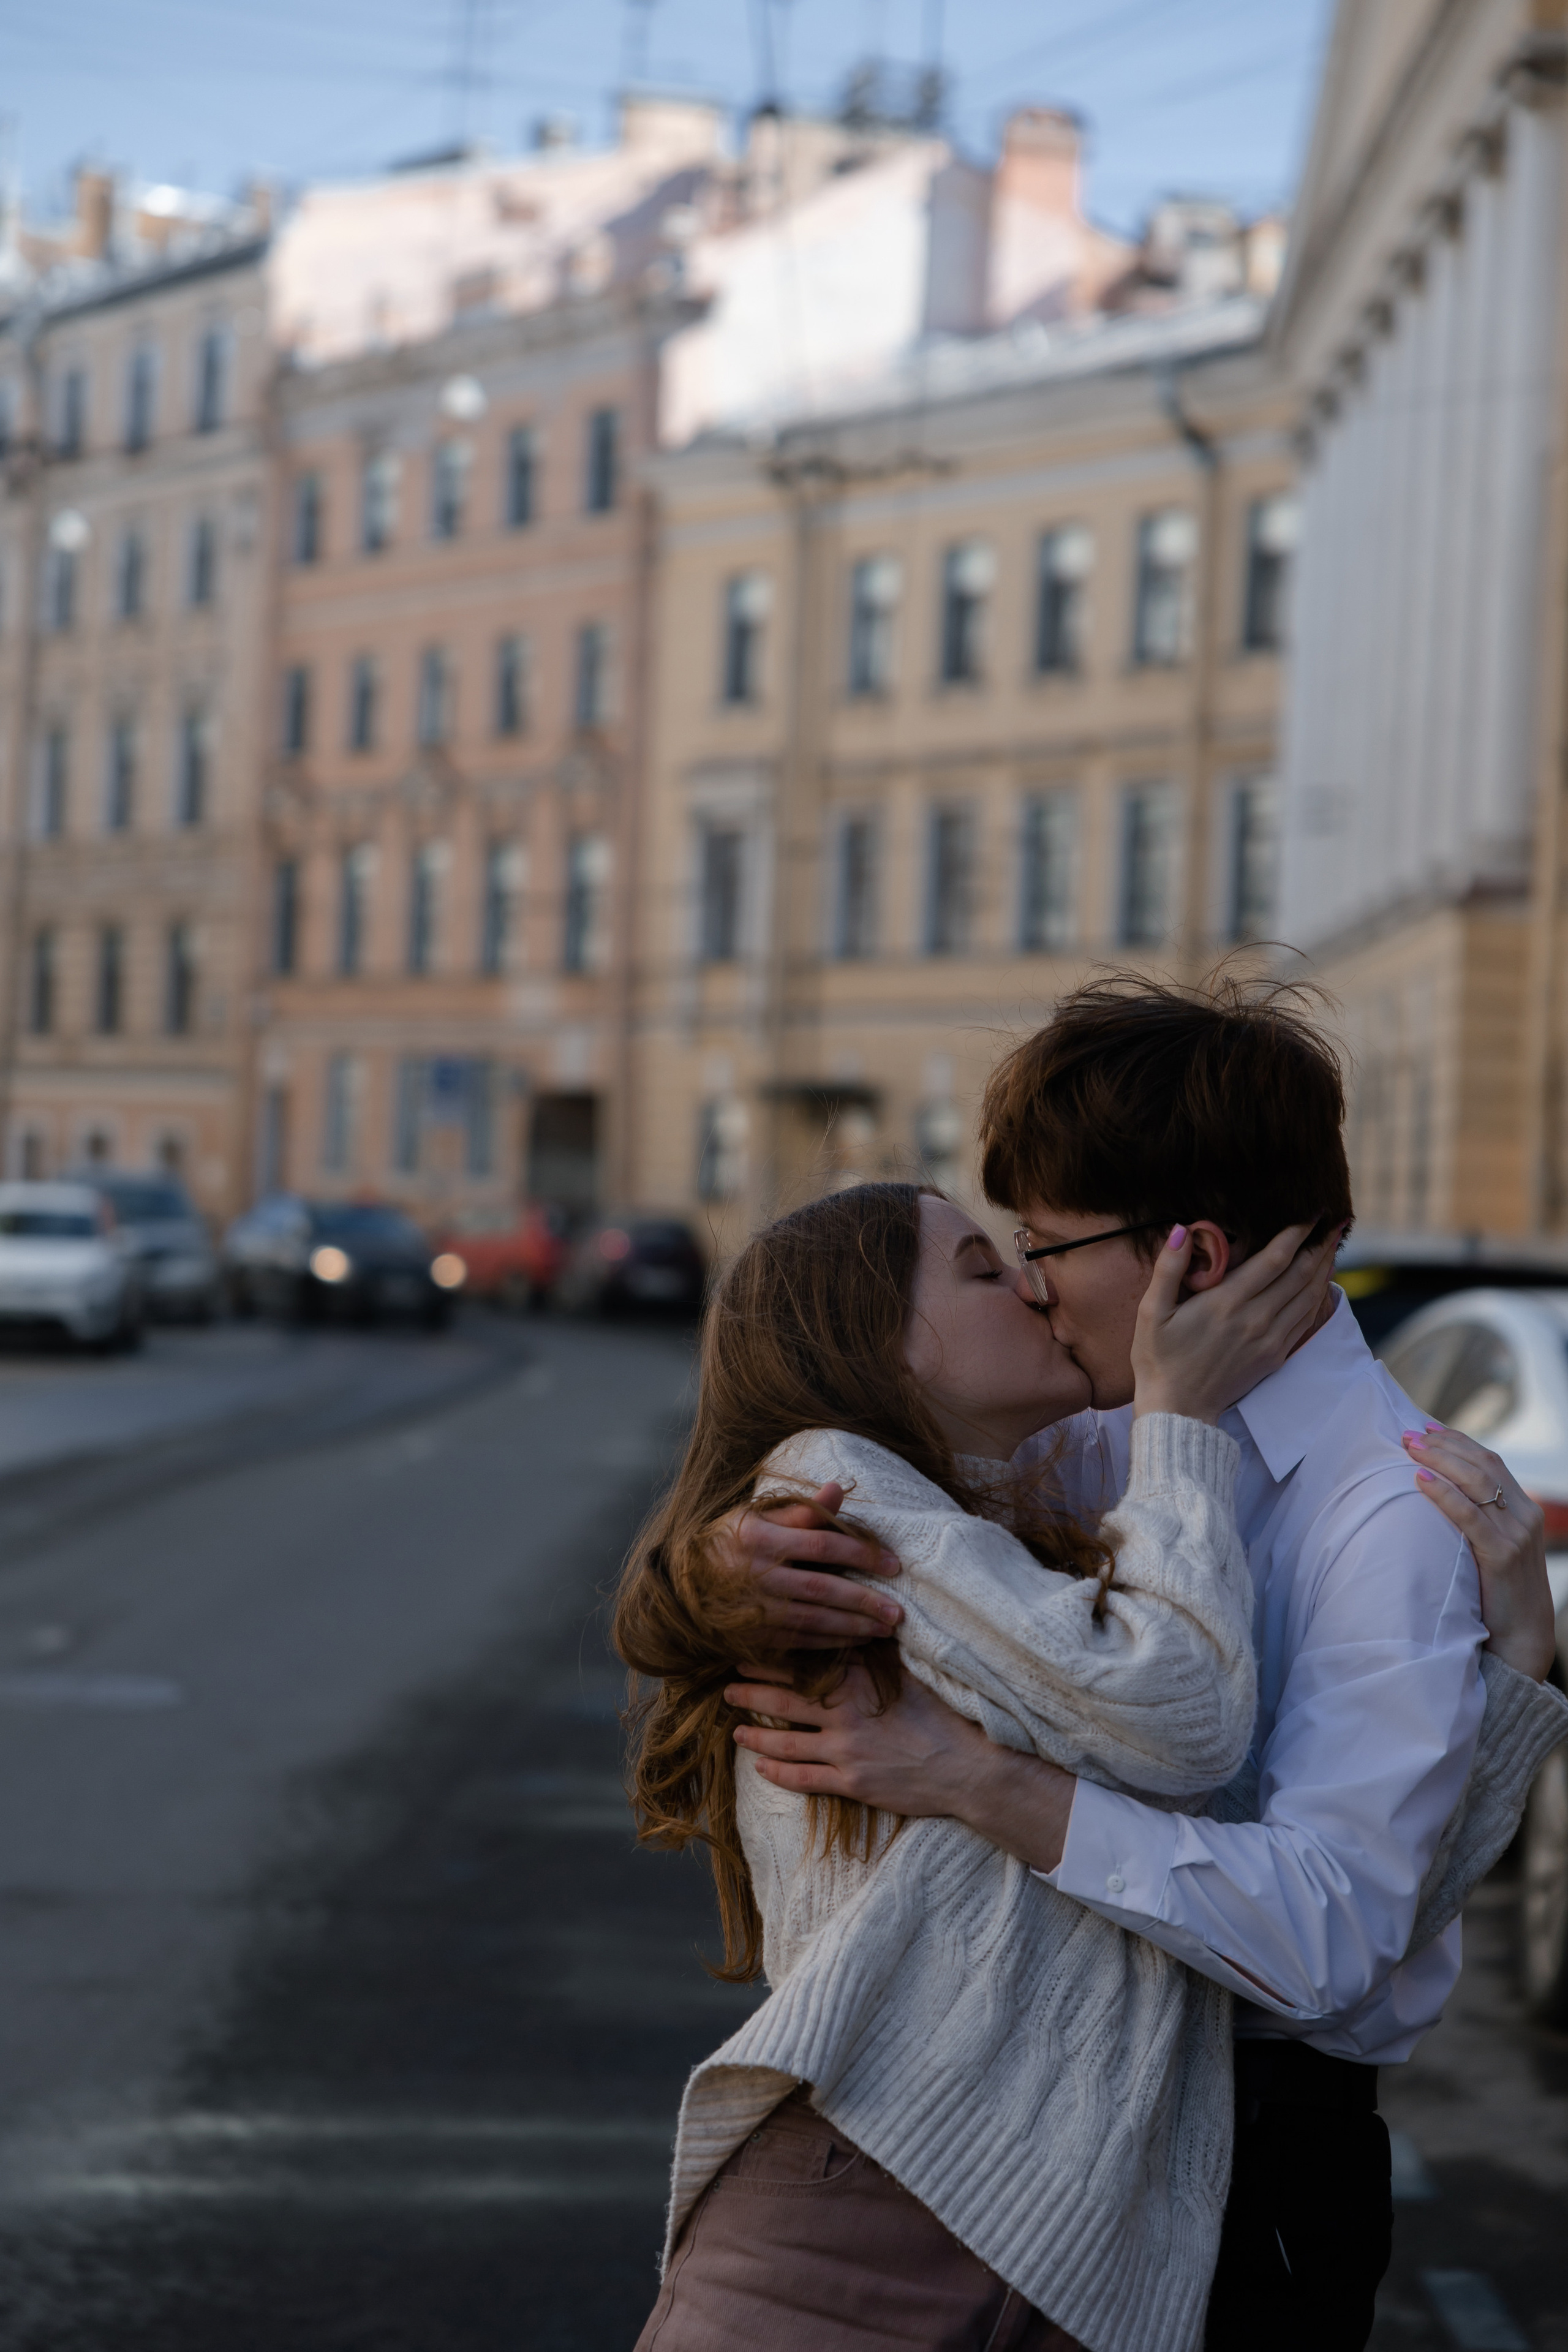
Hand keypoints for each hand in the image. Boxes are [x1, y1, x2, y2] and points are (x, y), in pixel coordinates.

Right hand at [708, 1482, 903, 1653]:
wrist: (682, 1586)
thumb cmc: (727, 1543)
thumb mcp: (756, 1517)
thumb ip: (800, 1511)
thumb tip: (838, 1489)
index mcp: (760, 1539)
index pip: (821, 1545)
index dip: (860, 1554)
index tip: (893, 1564)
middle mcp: (759, 1576)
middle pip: (823, 1589)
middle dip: (864, 1601)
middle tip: (899, 1611)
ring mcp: (757, 1609)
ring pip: (815, 1620)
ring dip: (854, 1627)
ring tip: (886, 1629)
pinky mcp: (756, 1635)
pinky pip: (801, 1640)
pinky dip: (831, 1642)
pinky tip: (856, 1640)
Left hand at [727, 1661, 1076, 1871]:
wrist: (968, 1767)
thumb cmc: (943, 1716)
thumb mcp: (912, 1674)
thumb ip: (879, 1656)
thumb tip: (859, 1626)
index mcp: (860, 1681)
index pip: (805, 1664)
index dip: (771, 1659)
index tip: (746, 1651)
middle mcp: (846, 1713)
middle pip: (786, 1699)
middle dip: (752, 1692)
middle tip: (727, 1687)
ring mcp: (846, 1750)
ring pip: (786, 1740)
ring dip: (757, 1733)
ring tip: (735, 1729)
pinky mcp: (852, 1782)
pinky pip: (804, 1778)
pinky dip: (778, 1771)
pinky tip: (760, 1765)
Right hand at [1131, 1221, 1338, 1423]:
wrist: (1178, 1410)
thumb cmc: (1159, 1359)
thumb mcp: (1150, 1312)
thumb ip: (1168, 1268)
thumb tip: (1182, 1229)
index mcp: (1227, 1303)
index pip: (1274, 1259)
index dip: (1296, 1233)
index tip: (1310, 1213)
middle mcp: (1256, 1319)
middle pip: (1300, 1274)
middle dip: (1319, 1245)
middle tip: (1334, 1222)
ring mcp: (1269, 1340)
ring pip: (1308, 1297)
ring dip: (1324, 1268)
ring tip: (1333, 1245)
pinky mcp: (1274, 1356)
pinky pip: (1305, 1320)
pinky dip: (1318, 1298)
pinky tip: (1321, 1284)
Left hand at [1404, 1423, 1556, 1679]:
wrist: (1522, 1639)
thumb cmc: (1498, 1592)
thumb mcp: (1492, 1547)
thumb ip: (1478, 1519)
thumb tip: (1440, 1491)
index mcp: (1524, 1509)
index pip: (1490, 1461)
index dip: (1458, 1441)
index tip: (1426, 1428)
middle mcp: (1525, 1516)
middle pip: (1483, 1465)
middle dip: (1444, 1445)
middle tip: (1408, 1434)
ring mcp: (1517, 1535)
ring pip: (1477, 1483)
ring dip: (1440, 1460)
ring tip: (1409, 1449)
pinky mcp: (1503, 1555)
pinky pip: (1470, 1517)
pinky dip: (1445, 1494)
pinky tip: (1421, 1481)